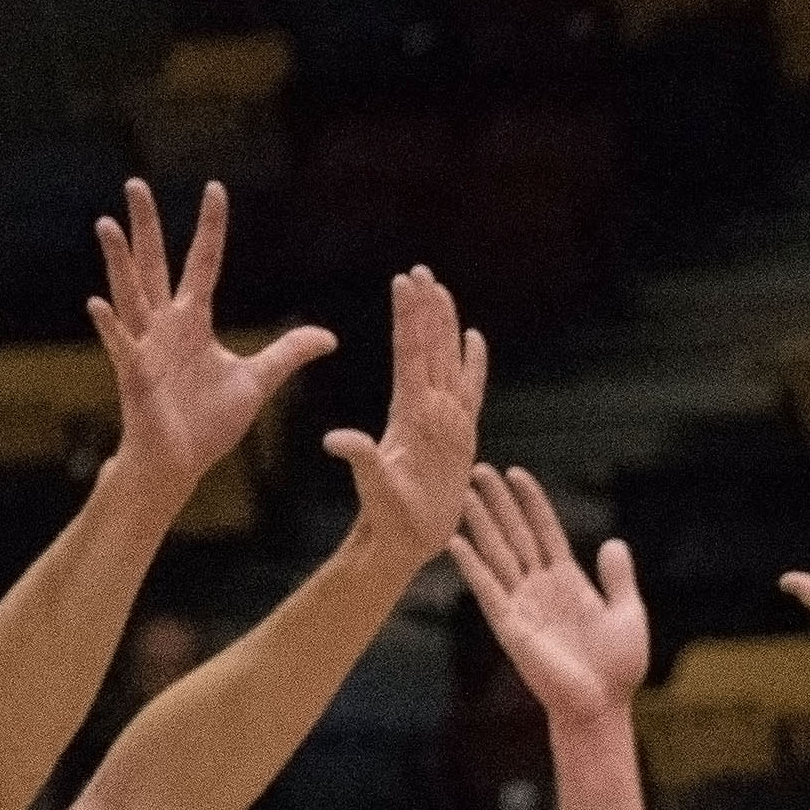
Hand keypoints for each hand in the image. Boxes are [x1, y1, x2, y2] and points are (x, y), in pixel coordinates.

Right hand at [85, 181, 331, 495]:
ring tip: (108, 225)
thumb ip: (288, 353)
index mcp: (192, 321)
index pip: (204, 263)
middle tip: (136, 182)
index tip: (215, 189)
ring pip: (129, 295)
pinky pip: (121, 346)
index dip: (210, 228)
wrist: (180, 463)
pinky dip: (110, 326)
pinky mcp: (135, 376)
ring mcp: (146, 347)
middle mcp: (164, 326)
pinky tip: (95, 302)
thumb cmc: (209, 422)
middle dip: (146, 226)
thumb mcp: (258, 381)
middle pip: (154, 265)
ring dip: (118, 261)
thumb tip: (328, 337)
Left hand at [322, 265, 491, 562]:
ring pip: (446, 361)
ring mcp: (443, 419)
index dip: (409, 318)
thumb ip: (361, 459)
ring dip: (445, 326)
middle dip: (425, 310)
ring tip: (442, 290)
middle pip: (427, 348)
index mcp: (408, 413)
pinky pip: (470, 390)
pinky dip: (475, 364)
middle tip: (421, 271)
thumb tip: (334, 441)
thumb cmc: (389, 516)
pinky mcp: (460, 434)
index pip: (409, 354)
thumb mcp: (374, 486)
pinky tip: (475, 339)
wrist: (404, 538)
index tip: (405, 283)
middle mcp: (426, 408)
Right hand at [447, 467, 649, 724]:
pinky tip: (456, 542)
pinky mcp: (510, 626)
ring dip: (480, 524)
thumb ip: (618, 578)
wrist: (602, 706)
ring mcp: (522, 604)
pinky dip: (472, 567)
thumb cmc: (617, 667)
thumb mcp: (628, 614)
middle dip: (498, 503)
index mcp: (568, 581)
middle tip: (478, 470)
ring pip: (498, 554)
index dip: (531, 502)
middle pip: (515, 535)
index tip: (516, 473)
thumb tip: (613, 542)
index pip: (545, 530)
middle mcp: (540, 587)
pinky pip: (487, 590)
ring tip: (463, 494)